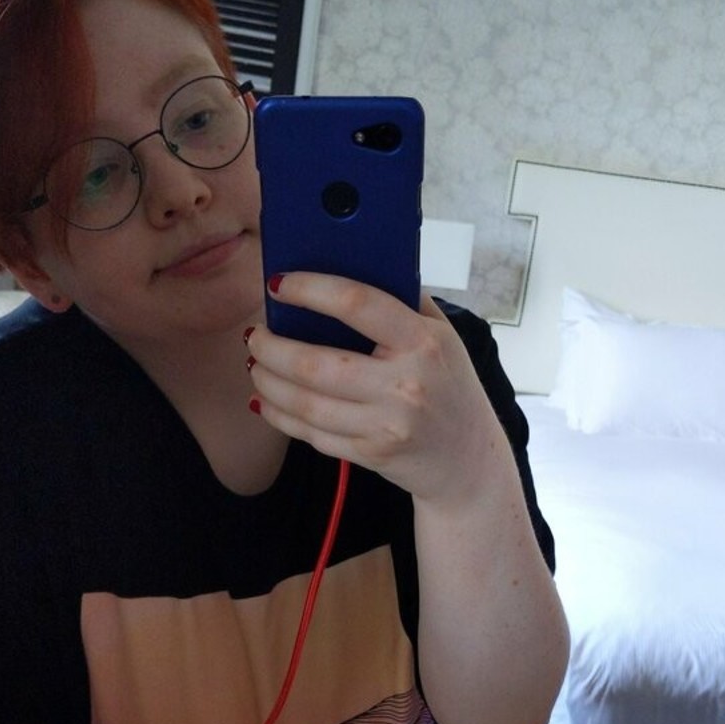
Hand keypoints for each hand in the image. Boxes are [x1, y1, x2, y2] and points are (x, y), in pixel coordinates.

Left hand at [248, 276, 507, 506]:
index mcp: (424, 342)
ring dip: (267, 382)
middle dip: (271, 347)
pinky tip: (268, 400)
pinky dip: (280, 416)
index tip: (279, 285)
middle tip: (255, 335)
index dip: (310, 289)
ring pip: (305, 403)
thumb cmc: (451, 387)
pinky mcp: (370, 455)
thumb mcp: (443, 336)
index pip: (357, 303)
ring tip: (256, 364)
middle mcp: (406, 385)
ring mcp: (386, 424)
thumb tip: (345, 263)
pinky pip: (311, 434)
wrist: (469, 460)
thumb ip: (402, 301)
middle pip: (315, 363)